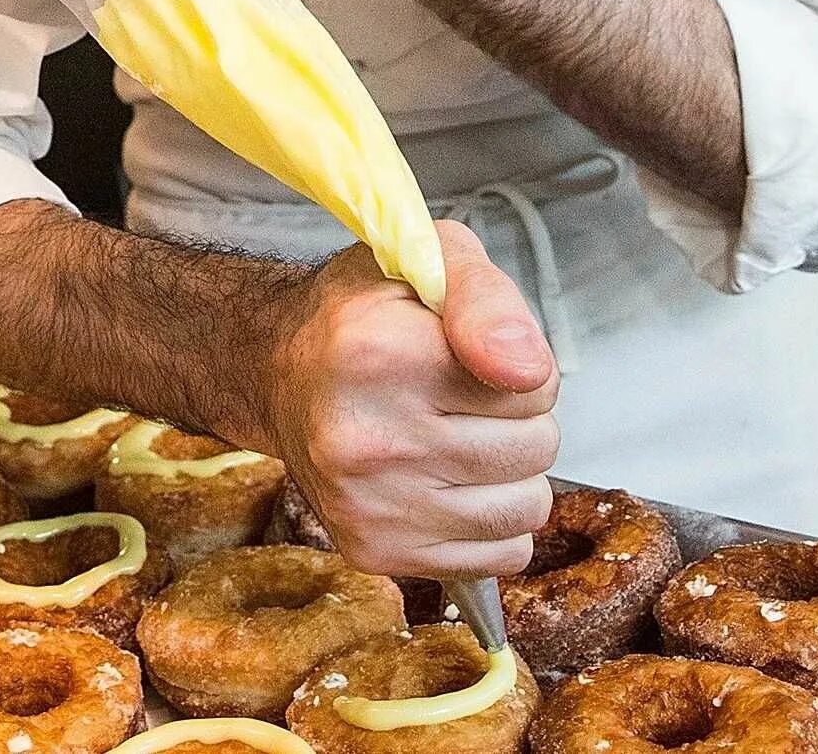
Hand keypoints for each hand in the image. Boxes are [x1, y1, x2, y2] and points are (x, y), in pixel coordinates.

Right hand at [253, 221, 558, 578]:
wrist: (281, 375)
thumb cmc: (364, 316)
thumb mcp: (430, 261)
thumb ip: (489, 299)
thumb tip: (528, 370)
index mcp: (380, 353)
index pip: (535, 385)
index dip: (520, 366)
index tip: (473, 357)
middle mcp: (366, 437)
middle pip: (536, 447)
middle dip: (517, 419)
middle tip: (461, 399)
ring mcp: (368, 504)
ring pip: (526, 508)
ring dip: (508, 474)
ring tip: (456, 440)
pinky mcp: (375, 550)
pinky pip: (502, 556)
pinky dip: (490, 523)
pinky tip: (448, 484)